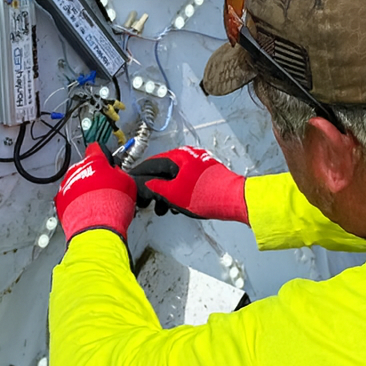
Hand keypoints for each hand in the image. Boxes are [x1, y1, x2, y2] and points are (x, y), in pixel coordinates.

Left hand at [56, 142, 137, 242]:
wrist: (96, 229)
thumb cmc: (111, 208)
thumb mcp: (128, 184)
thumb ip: (120, 173)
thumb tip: (118, 174)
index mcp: (94, 161)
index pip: (95, 149)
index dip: (101, 154)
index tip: (103, 158)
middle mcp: (78, 170)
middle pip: (85, 167)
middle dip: (93, 175)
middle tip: (104, 187)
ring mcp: (67, 185)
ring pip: (75, 182)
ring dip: (83, 189)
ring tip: (95, 202)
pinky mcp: (60, 201)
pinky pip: (67, 197)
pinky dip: (75, 202)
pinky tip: (86, 210)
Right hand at [130, 147, 247, 222]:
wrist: (233, 199)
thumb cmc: (206, 195)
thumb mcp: (172, 194)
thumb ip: (154, 188)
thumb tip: (144, 184)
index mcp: (178, 156)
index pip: (151, 163)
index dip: (139, 175)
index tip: (131, 181)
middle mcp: (188, 156)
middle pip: (164, 171)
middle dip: (154, 189)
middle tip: (147, 202)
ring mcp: (199, 164)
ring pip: (175, 178)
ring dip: (167, 194)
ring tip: (164, 208)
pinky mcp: (208, 174)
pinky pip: (186, 181)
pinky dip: (179, 192)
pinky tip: (178, 206)